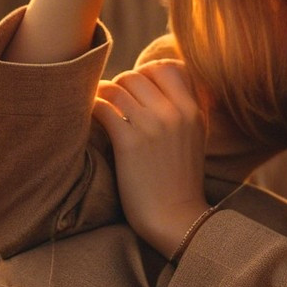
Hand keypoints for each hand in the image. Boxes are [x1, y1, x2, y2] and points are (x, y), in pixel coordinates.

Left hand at [92, 59, 209, 257]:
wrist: (176, 218)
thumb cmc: (180, 182)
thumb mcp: (194, 139)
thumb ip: (183, 112)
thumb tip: (157, 90)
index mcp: (193, 111)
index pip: (167, 68)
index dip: (146, 73)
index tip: (136, 88)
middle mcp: (175, 113)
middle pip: (138, 75)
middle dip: (122, 84)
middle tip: (113, 101)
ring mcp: (153, 126)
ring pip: (119, 87)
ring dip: (104, 93)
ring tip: (99, 106)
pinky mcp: (130, 142)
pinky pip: (104, 107)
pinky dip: (94, 107)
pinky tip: (92, 117)